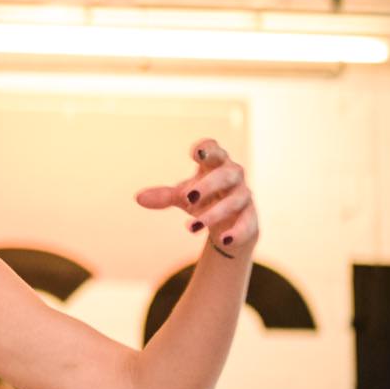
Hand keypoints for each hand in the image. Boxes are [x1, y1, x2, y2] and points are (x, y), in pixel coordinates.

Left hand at [136, 138, 257, 257]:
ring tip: (190, 228)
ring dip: (213, 214)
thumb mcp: (182, 196)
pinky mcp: (251, 216)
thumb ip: (163, 196)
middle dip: (208, 185)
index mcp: (214, 164)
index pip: (214, 149)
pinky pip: (249, 223)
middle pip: (226, 174)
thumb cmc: (203, 199)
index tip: (196, 153)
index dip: (207, 148)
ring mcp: (244, 196)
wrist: (229, 221)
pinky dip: (237, 232)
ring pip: (235, 201)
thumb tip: (138, 198)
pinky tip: (224, 240)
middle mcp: (233, 177)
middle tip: (187, 197)